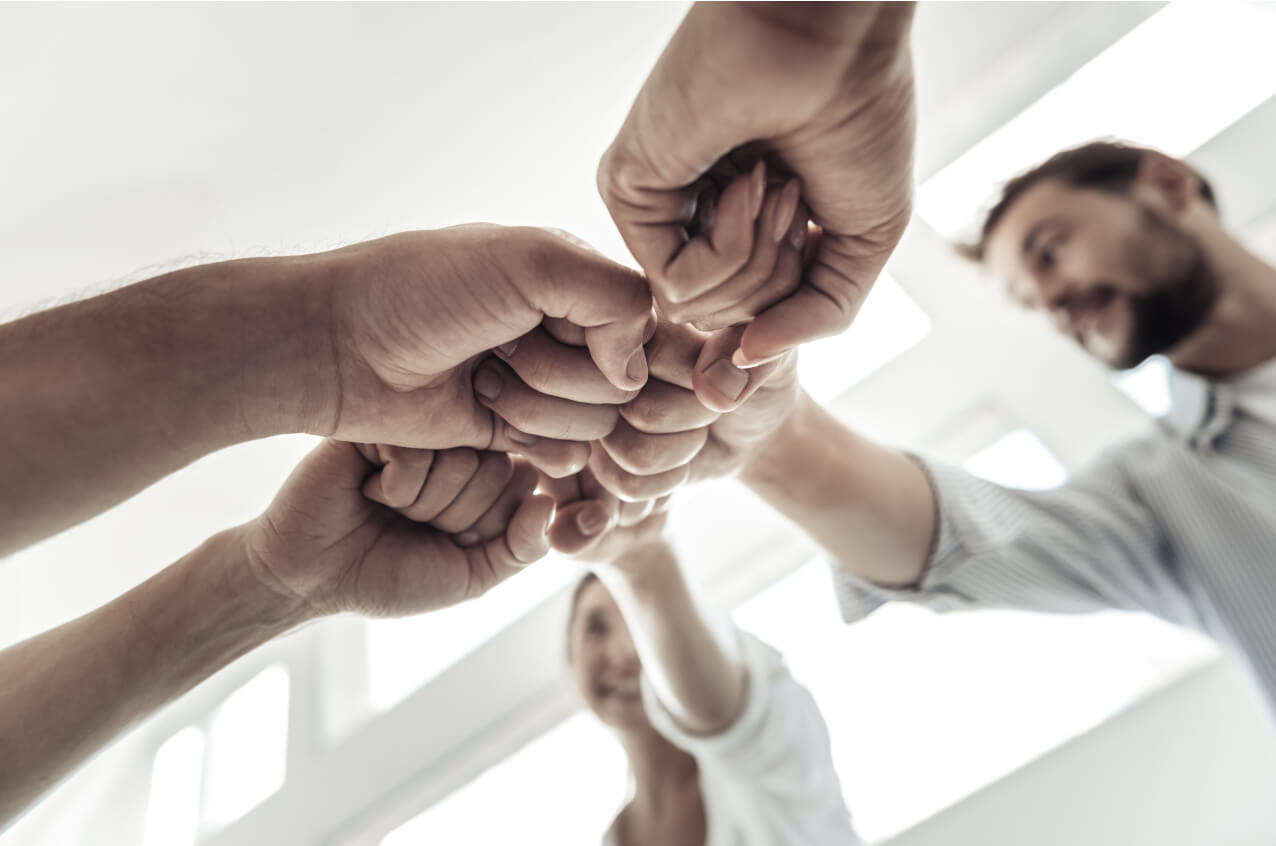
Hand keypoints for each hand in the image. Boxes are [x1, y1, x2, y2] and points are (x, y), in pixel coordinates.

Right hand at [241, 440, 553, 617]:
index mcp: (488, 476)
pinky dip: (395, 485)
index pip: (526, 485)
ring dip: (422, 502)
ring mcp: (424, 429)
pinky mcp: (386, 419)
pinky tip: (367, 487)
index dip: (488, 526)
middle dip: (454, 515)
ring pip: (461, 459)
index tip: (450, 539)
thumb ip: (522, 548)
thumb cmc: (389, 576)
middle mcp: (461, 444)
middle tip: (412, 521)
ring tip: (388, 504)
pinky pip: (419, 450)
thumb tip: (548, 503)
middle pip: (496, 470)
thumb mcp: (471, 576)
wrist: (311, 575)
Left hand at [315, 225, 652, 474]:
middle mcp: (564, 330)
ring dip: (536, 407)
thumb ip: (614, 296)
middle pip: (623, 383)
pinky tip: (484, 415)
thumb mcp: (530, 260)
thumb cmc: (423, 290)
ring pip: (597, 424)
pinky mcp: (516, 431)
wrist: (338, 346)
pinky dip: (532, 441)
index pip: (644, 323)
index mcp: (573, 277)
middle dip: (559, 373)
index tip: (549, 321)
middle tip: (497, 348)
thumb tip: (634, 371)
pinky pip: (567, 456)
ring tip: (480, 379)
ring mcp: (541, 383)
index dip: (610, 338)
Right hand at [540, 320, 798, 553]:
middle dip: (691, 417)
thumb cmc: (755, 377)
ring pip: (631, 451)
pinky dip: (663, 480)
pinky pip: (623, 482)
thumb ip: (748, 356)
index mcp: (641, 319)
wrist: (751, 426)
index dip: (699, 377)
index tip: (720, 365)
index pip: (654, 356)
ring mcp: (596, 411)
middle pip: (641, 410)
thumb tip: (711, 387)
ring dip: (679, 450)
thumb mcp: (770, 357)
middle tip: (707, 401)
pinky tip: (675, 459)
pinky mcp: (598, 456)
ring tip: (692, 426)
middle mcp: (605, 363)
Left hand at [598, 2, 914, 368]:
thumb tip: (745, 366)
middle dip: (782, 273)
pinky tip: (746, 181)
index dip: (777, 327)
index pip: (743, 327)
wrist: (836, 40)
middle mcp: (690, 225)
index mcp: (738, 232)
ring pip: (700, 314)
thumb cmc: (859, 120)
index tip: (803, 275)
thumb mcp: (859, 245)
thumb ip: (814, 319)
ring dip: (761, 257)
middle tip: (797, 194)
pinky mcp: (628, 193)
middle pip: (728, 326)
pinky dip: (729, 246)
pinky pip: (678, 284)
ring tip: (775, 178)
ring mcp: (657, 211)